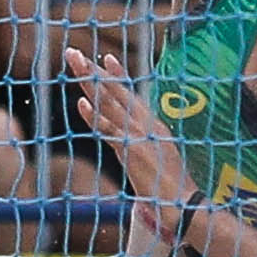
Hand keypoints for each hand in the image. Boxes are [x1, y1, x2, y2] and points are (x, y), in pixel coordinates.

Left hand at [64, 48, 198, 236]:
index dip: (115, 75)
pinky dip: (95, 116)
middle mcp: (146, 124)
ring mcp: (139, 135)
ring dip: (90, 82)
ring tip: (75, 64)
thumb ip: (139, 145)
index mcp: (152, 124)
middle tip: (73, 52)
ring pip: (110, 103)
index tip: (104, 57)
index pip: (130, 94)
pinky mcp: (132, 150)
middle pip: (115, 91)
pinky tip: (82, 103)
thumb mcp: (155, 158)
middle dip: (93, 71)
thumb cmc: (168, 185)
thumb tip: (126, 142)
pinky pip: (110, 130)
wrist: (183, 204)